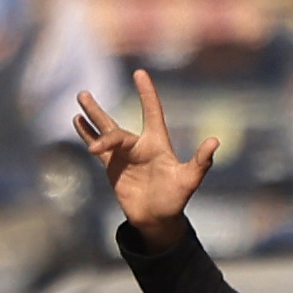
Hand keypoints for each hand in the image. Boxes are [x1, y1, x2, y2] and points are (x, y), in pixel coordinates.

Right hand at [73, 69, 216, 234]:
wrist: (158, 219)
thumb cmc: (176, 199)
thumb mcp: (189, 180)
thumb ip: (201, 161)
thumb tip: (214, 141)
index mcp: (156, 142)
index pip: (151, 111)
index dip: (146, 93)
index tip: (139, 73)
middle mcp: (138, 145)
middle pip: (115, 126)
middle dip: (98, 111)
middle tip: (83, 93)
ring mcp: (123, 155)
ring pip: (104, 132)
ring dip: (91, 117)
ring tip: (80, 98)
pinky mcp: (112, 167)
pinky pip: (97, 148)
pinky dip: (87, 134)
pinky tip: (77, 121)